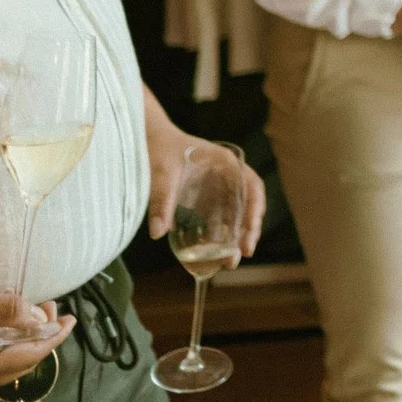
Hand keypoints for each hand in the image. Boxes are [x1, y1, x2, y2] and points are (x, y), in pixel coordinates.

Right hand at [0, 287, 71, 396]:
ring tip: (14, 302)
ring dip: (15, 334)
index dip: (55, 336)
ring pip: (2, 361)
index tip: (71, 319)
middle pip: (21, 360)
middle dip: (38, 332)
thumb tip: (36, 315)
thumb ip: (3, 309)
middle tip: (46, 305)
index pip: (33, 354)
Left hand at [144, 120, 265, 259]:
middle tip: (241, 255)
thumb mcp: (161, 173)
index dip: (254, 211)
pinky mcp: (204, 199)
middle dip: (247, 231)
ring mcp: (216, 188)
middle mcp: (227, 177)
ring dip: (233, 237)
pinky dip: (216, 236)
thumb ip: (162, 202)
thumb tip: (158, 233)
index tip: (249, 234)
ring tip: (227, 261)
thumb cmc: (159, 149)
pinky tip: (209, 252)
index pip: (252, 187)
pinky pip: (216, 220)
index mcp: (226, 164)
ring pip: (233, 215)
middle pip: (247, 205)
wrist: (147, 140)